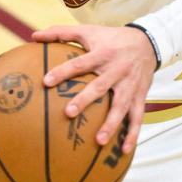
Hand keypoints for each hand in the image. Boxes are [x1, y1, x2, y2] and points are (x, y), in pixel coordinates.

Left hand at [31, 24, 155, 153]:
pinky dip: (133, 134)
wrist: (148, 43)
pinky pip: (138, 117)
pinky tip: (124, 150)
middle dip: (85, 100)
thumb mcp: (88, 31)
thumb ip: (60, 32)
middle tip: (69, 113)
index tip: (46, 82)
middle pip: (100, 86)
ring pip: (121, 106)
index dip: (63, 72)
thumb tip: (34, 35)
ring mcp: (130, 85)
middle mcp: (117, 70)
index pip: (79, 63)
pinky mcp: (140, 96)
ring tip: (99, 141)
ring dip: (111, 124)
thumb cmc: (111, 38)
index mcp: (102, 54)